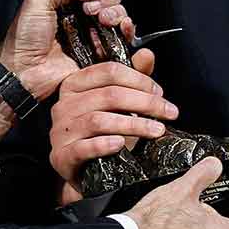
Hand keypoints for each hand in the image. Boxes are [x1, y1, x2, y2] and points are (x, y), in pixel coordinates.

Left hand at [0, 0, 138, 101]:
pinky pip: (123, 38)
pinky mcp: (101, 53)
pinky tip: (120, 27)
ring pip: (119, 14)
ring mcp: (93, 33)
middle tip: (90, 8)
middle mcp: (83, 14)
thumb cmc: (25, 39)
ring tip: (102, 20)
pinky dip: (126, 29)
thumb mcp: (38, 0)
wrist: (26, 72)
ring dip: (116, 12)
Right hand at [49, 61, 174, 188]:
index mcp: (75, 85)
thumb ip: (132, 79)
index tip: (160, 93)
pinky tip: (122, 144)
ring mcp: (60, 131)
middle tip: (169, 112)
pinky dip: (104, 145)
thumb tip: (146, 54)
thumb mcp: (118, 104)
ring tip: (156, 130)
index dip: (139, 79)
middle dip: (144, 103)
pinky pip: (84, 147)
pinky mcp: (61, 157)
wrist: (86, 173)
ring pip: (99, 120)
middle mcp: (63, 105)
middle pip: (108, 95)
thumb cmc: (102, 134)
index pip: (108, 71)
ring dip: (133, 124)